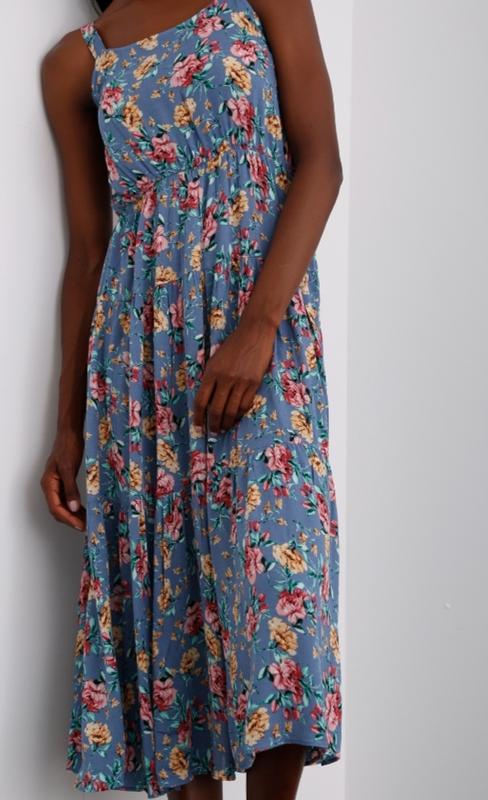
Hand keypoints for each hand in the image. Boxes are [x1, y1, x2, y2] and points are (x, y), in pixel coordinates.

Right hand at [40, 427, 85, 531]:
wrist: (70, 432)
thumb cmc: (68, 447)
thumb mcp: (69, 468)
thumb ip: (70, 489)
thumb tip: (73, 508)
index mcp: (48, 484)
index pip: (56, 508)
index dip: (68, 519)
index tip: (80, 525)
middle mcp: (50, 486)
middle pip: (58, 509)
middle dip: (71, 519)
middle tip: (86, 526)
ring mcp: (57, 484)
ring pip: (63, 505)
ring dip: (74, 514)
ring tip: (87, 520)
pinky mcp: (64, 480)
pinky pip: (68, 498)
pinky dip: (75, 506)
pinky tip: (85, 509)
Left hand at [193, 316, 276, 434]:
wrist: (254, 333)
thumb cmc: (233, 345)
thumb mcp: (215, 359)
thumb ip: (211, 378)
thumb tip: (208, 400)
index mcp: (211, 372)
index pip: (201, 401)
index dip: (199, 416)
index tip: (199, 425)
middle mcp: (225, 379)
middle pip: (216, 409)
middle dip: (213, 424)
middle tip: (213, 431)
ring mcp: (240, 382)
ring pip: (232, 411)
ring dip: (227, 423)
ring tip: (225, 428)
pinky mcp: (254, 383)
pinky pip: (245, 405)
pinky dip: (240, 414)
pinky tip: (237, 417)